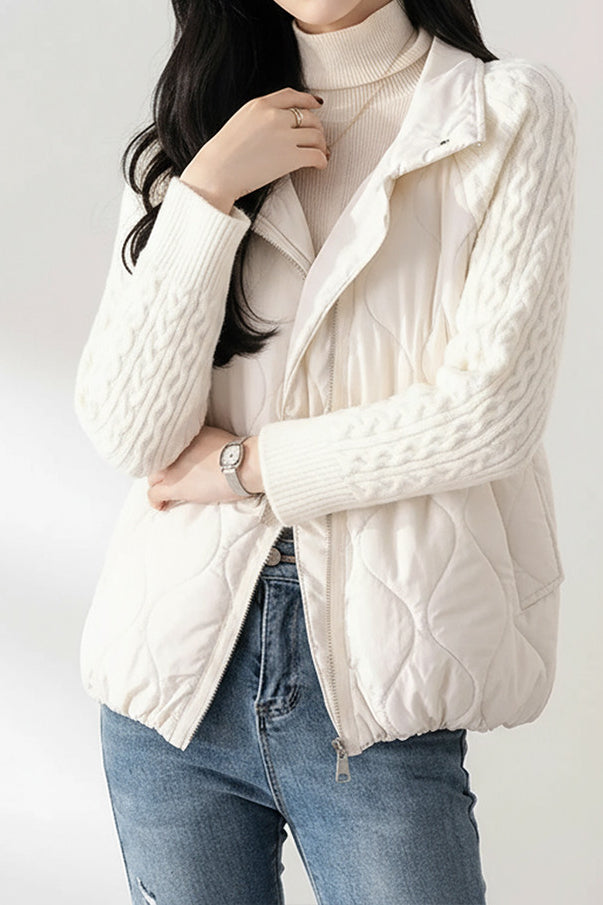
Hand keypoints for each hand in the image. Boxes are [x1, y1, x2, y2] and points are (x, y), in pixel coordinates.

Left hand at [146, 426, 263, 510]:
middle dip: (162, 469)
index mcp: (184, 435)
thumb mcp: (217, 435)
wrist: (241, 464)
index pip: (168, 445)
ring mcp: (171, 467)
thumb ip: (204, 439)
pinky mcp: (172, 486)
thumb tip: (205, 445)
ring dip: (159, 484)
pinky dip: (155, 500)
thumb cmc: (238, 452)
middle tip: (172, 477)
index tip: (176, 463)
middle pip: (158, 460)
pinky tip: (161, 505)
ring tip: (166, 492)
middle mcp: (173, 449)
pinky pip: (153, 493)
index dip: (171, 456)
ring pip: (153, 476)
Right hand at [180, 87, 327, 206]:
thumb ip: (261, 117)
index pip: (292, 96)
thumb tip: (280, 124)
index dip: (308, 100)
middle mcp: (274, 116)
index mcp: (260, 105)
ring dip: (322, 146)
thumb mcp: (240, 121)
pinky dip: (322, 160)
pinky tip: (320, 165)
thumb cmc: (223, 155)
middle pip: (309, 117)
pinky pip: (316, 155)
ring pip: (316, 136)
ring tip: (321, 154)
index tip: (317, 105)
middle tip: (319, 141)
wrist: (216, 173)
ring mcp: (284, 136)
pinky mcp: (291, 157)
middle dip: (317, 129)